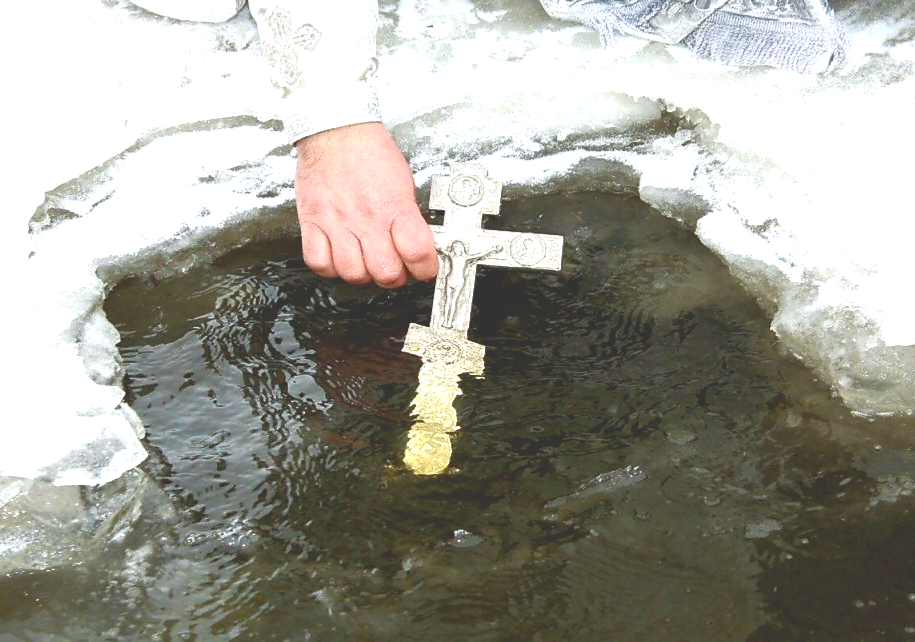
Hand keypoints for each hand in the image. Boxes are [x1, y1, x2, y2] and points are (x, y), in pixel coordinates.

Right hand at [294, 122, 437, 287]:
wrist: (335, 130)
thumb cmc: (370, 153)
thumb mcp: (404, 183)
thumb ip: (409, 219)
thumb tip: (417, 248)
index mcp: (395, 207)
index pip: (418, 254)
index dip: (425, 269)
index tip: (423, 268)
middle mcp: (366, 219)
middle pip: (386, 273)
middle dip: (395, 276)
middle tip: (393, 265)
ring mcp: (337, 223)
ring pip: (353, 274)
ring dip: (362, 273)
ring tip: (365, 260)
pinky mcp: (312, 223)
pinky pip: (320, 263)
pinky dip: (330, 267)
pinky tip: (339, 256)